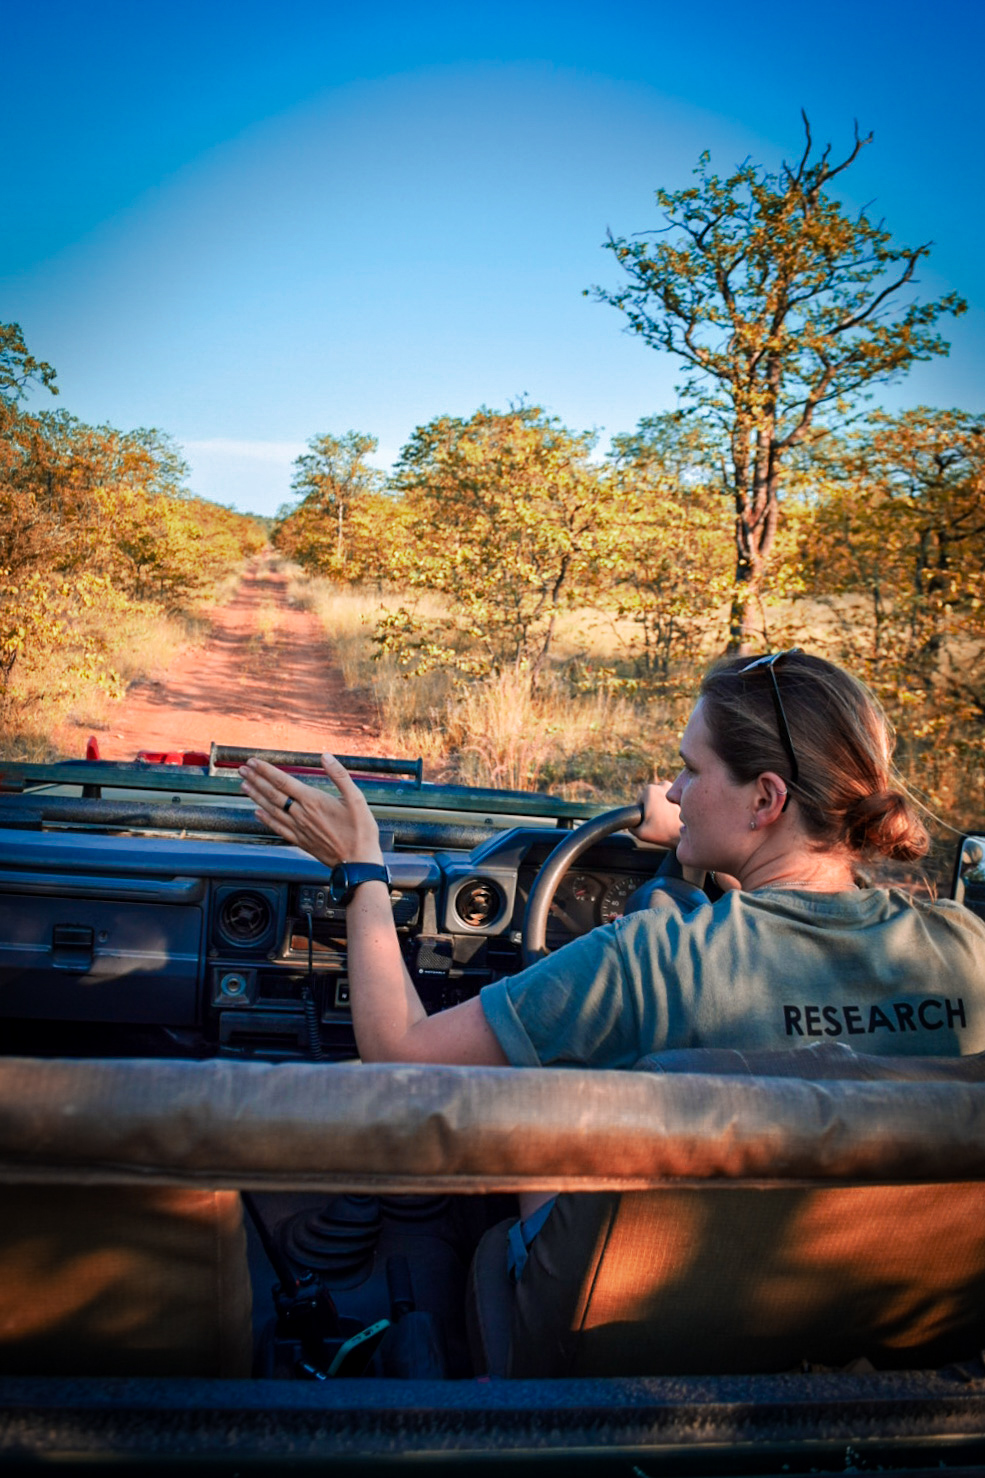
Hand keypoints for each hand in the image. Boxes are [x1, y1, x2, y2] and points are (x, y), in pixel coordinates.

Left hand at [239, 754, 383, 867]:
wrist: (358, 863)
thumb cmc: (360, 831)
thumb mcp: (357, 799)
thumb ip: (339, 775)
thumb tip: (325, 756)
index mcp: (313, 801)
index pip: (283, 781)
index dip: (266, 770)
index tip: (253, 762)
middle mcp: (301, 814)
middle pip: (273, 794)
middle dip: (256, 779)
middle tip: (242, 769)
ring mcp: (299, 829)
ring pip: (271, 810)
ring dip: (256, 796)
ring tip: (244, 785)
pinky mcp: (300, 841)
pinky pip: (278, 828)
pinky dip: (265, 819)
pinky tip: (257, 813)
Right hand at [633, 780, 681, 847]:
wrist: (687, 834)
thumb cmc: (664, 832)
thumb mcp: (640, 832)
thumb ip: (630, 826)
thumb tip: (630, 823)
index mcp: (649, 790)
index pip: (640, 800)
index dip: (643, 812)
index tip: (650, 820)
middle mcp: (662, 784)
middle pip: (652, 797)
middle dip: (654, 807)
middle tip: (659, 821)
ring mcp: (676, 787)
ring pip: (664, 797)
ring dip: (664, 805)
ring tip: (668, 819)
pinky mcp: (686, 792)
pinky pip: (675, 799)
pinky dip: (674, 806)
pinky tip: (676, 816)